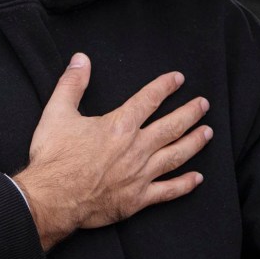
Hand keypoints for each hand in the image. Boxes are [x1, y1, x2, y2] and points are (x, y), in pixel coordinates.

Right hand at [13, 53, 211, 250]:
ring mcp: (140, 175)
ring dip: (194, 142)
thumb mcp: (57, 112)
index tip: (179, 79)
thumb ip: (72, 84)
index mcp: (120, 126)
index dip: (165, 86)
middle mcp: (136, 148)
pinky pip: (168, 191)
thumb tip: (81, 59)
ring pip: (176, 155)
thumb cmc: (54, 157)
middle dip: (191, 112)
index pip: (149, 99)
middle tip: (204, 104)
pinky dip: (185, 185)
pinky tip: (197, 179)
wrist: (51, 199)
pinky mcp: (138, 199)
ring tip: (208, 133)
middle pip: (172, 126)